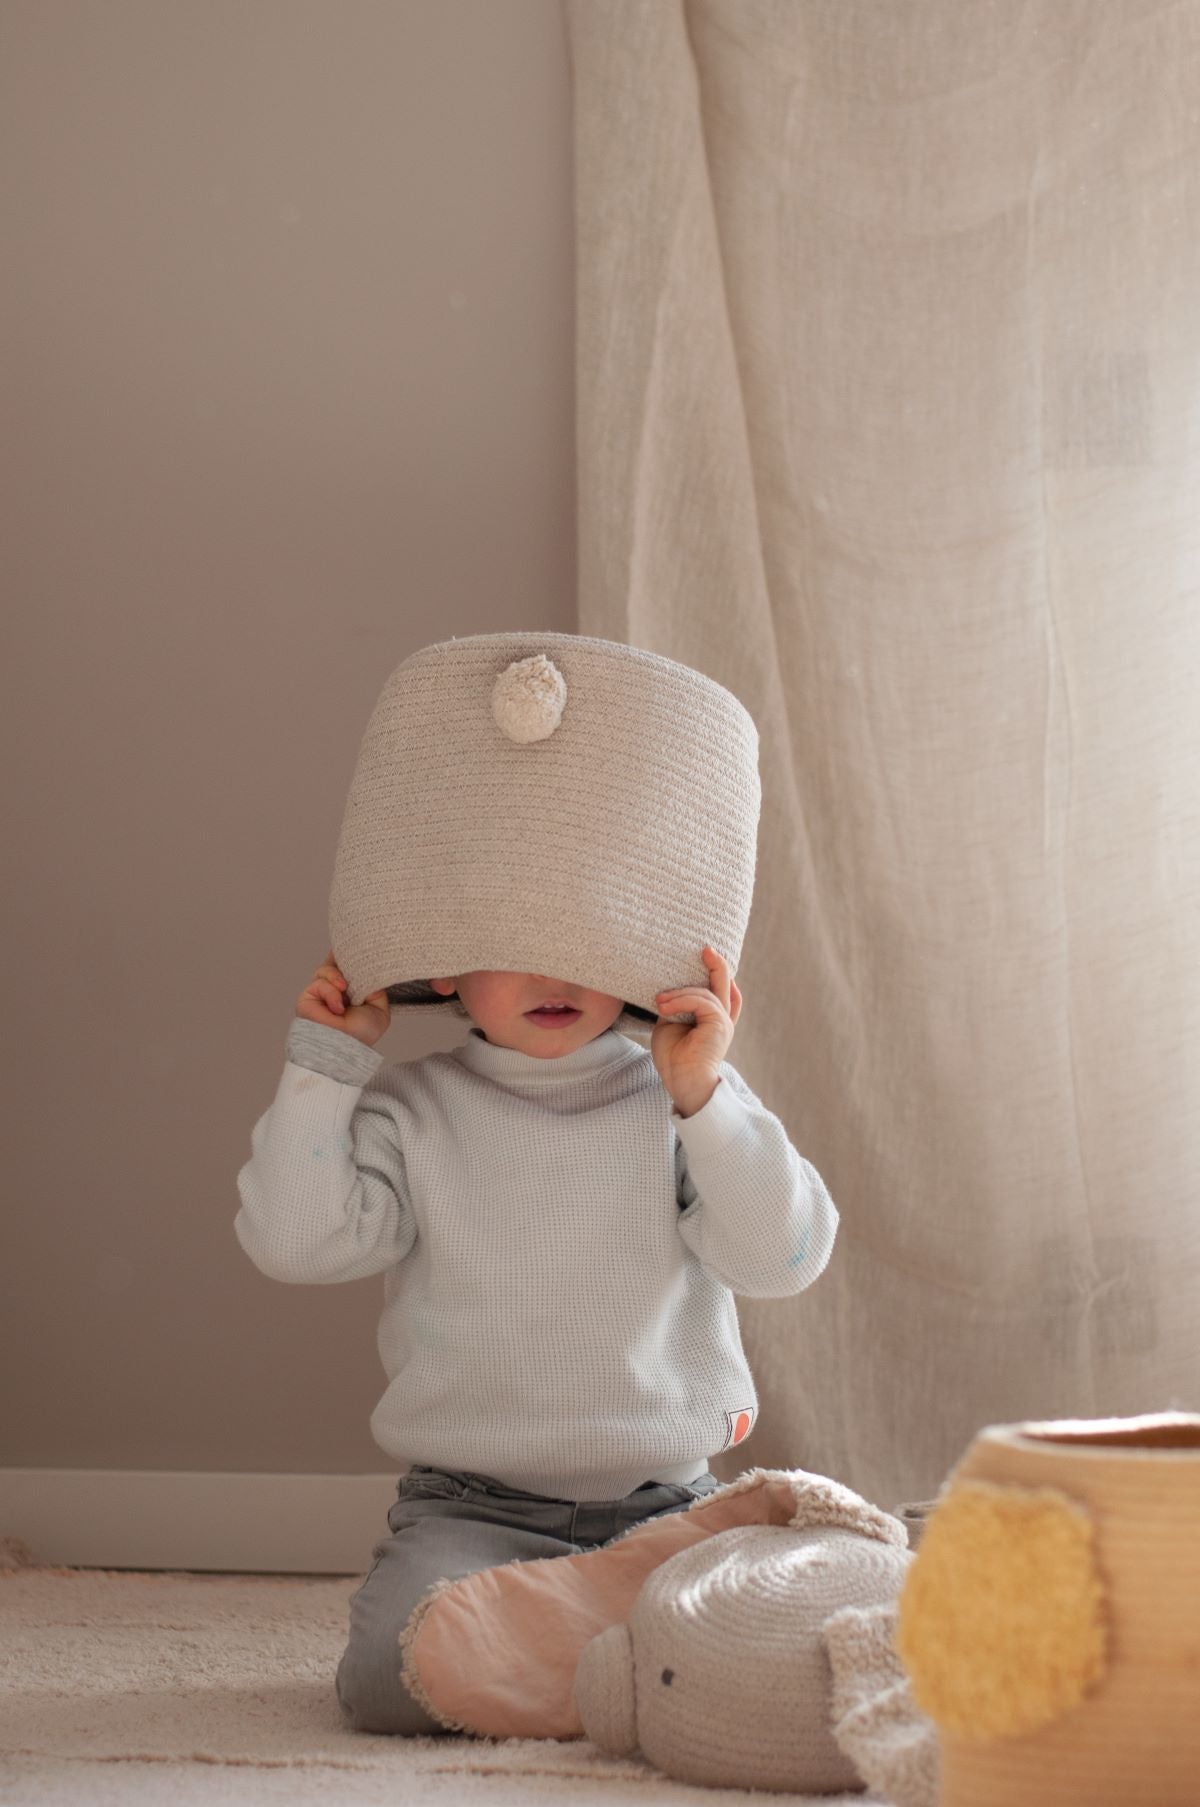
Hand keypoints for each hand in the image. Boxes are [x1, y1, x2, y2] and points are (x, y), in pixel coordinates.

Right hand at [295, 949, 390, 1048]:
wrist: (345, 1047)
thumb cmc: (361, 1034)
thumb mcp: (379, 1010)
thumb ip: (376, 990)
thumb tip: (368, 972)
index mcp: (349, 994)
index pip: (346, 968)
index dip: (350, 957)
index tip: (357, 946)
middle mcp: (333, 992)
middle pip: (333, 963)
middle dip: (342, 959)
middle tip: (352, 959)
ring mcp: (320, 994)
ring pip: (326, 969)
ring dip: (337, 977)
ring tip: (345, 989)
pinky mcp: (307, 997)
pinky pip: (319, 982)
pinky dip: (331, 992)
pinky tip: (337, 1006)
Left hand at [651, 946, 741, 1116]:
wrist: (682, 1083)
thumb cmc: (674, 1058)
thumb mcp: (670, 1024)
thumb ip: (675, 1006)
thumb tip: (666, 990)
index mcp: (713, 1019)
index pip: (722, 991)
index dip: (719, 973)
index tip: (705, 957)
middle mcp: (723, 1018)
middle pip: (726, 983)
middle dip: (717, 963)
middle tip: (705, 948)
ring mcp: (723, 1021)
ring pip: (706, 991)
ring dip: (678, 993)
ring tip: (658, 1002)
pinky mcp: (720, 1024)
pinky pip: (702, 1001)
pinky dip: (681, 1000)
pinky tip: (664, 1008)